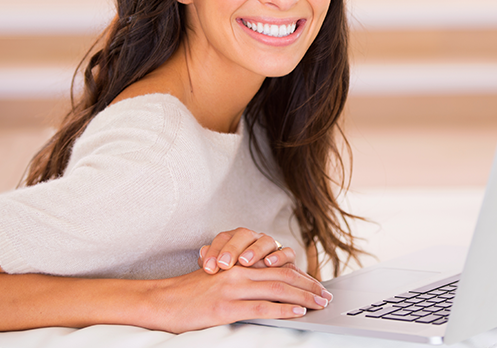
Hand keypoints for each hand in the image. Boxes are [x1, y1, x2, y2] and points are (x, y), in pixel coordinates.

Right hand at [139, 265, 331, 332]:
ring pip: (276, 288)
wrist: (163, 300)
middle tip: (326, 294)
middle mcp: (238, 272)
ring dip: (303, 296)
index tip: (315, 284)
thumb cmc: (190, 292)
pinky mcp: (226, 307)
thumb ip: (240, 279)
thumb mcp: (218, 279)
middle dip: (308, 284)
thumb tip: (265, 288)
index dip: (299, 275)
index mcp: (238, 265)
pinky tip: (297, 311)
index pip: (276, 267)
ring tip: (319, 302)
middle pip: (281, 275)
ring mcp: (232, 288)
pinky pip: (261, 307)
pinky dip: (283, 309)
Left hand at [197, 227, 296, 273]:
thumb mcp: (222, 272)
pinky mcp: (287, 256)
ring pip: (264, 241)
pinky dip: (279, 256)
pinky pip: (287, 252)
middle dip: (232, 248)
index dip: (215, 250)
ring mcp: (270, 245)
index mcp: (235, 239)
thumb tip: (201, 254)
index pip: (223, 238)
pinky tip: (269, 264)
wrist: (263, 281)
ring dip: (255, 251)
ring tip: (245, 262)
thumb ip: (212, 262)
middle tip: (224, 264)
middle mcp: (253, 238)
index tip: (207, 267)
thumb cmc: (237, 277)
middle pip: (243, 235)